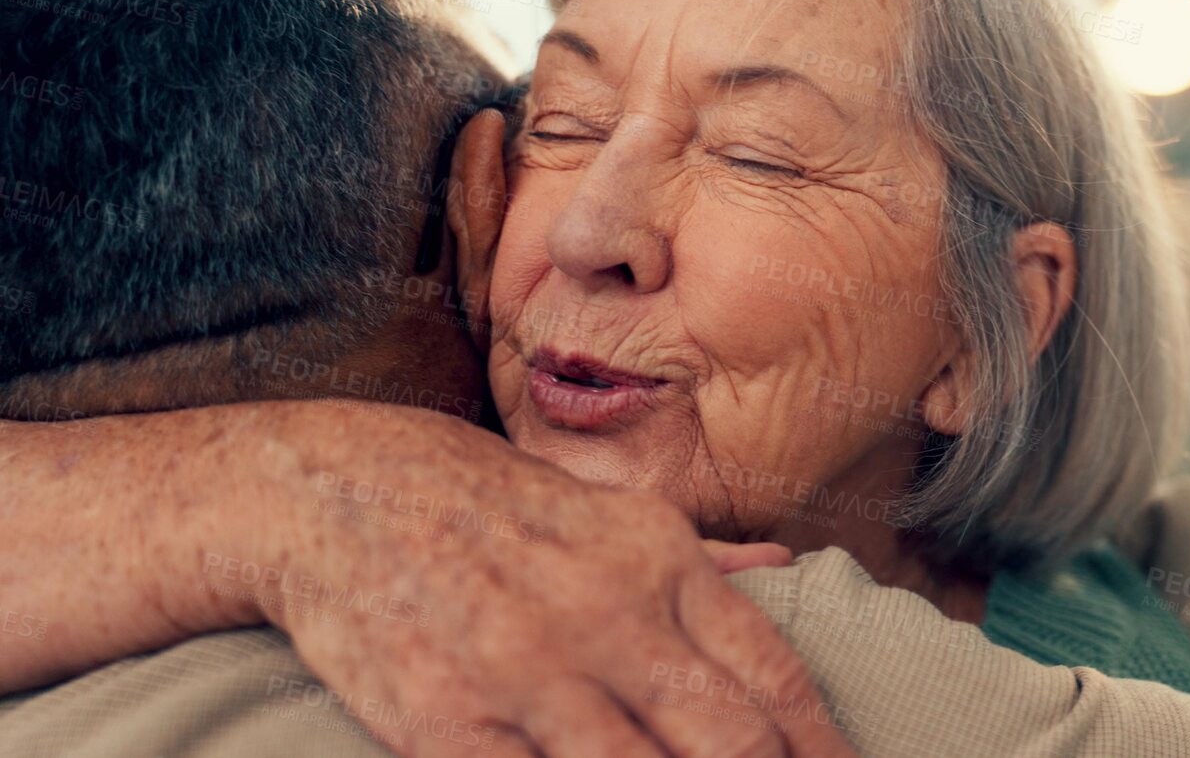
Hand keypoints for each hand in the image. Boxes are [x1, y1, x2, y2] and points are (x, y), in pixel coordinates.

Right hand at [233, 402, 855, 757]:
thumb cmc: (490, 505)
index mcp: (658, 560)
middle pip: (729, 742)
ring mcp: (526, 674)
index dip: (819, 749)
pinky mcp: (446, 725)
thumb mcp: (608, 509)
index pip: (772, 677)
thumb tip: (789, 576)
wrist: (339, 489)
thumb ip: (702, 557)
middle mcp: (607, 616)